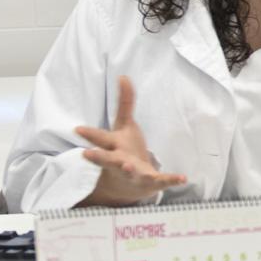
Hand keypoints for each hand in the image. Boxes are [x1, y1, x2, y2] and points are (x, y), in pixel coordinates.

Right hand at [74, 75, 187, 206]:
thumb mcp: (124, 124)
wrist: (131, 185)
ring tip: (127, 165)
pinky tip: (183, 177)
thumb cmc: (124, 149)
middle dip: (99, 157)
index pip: (99, 138)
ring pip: (128, 171)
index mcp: (112, 146)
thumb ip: (125, 102)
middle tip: (87, 154)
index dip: (89, 134)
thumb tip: (123, 76)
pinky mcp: (150, 181)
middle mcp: (119, 160)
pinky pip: (160, 180)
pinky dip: (171, 179)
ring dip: (126, 169)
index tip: (78, 129)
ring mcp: (133, 172)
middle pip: (107, 158)